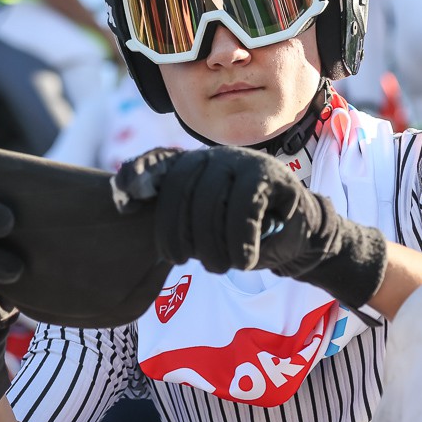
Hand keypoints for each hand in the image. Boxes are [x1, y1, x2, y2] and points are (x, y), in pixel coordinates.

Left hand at [112, 147, 387, 308]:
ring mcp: (242, 162)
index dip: (136, 176)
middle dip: (177, 232)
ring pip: (211, 202)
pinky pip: (244, 208)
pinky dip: (242, 241)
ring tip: (219, 266)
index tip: (122, 204)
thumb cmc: (244, 234)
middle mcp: (214, 156)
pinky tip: (245, 261)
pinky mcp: (270, 176)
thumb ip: (168, 212)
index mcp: (194, 165)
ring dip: (212, 244)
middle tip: (185, 262)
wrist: (300, 234)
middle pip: (180, 189)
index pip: (157, 162)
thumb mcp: (204, 227)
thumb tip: (120, 199)